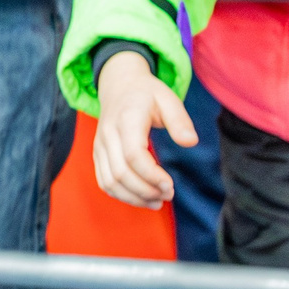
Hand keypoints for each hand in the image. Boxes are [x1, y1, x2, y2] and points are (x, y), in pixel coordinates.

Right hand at [91, 49, 196, 208]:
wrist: (118, 86)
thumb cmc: (147, 95)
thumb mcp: (168, 99)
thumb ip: (180, 120)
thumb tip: (190, 142)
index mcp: (127, 119)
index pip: (134, 155)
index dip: (151, 175)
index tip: (171, 186)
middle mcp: (108, 134)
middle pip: (120, 173)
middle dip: (146, 190)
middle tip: (169, 194)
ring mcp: (99, 146)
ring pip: (109, 181)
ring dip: (133, 197)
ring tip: (157, 202)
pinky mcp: (97, 155)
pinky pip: (104, 182)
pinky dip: (121, 195)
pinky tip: (142, 198)